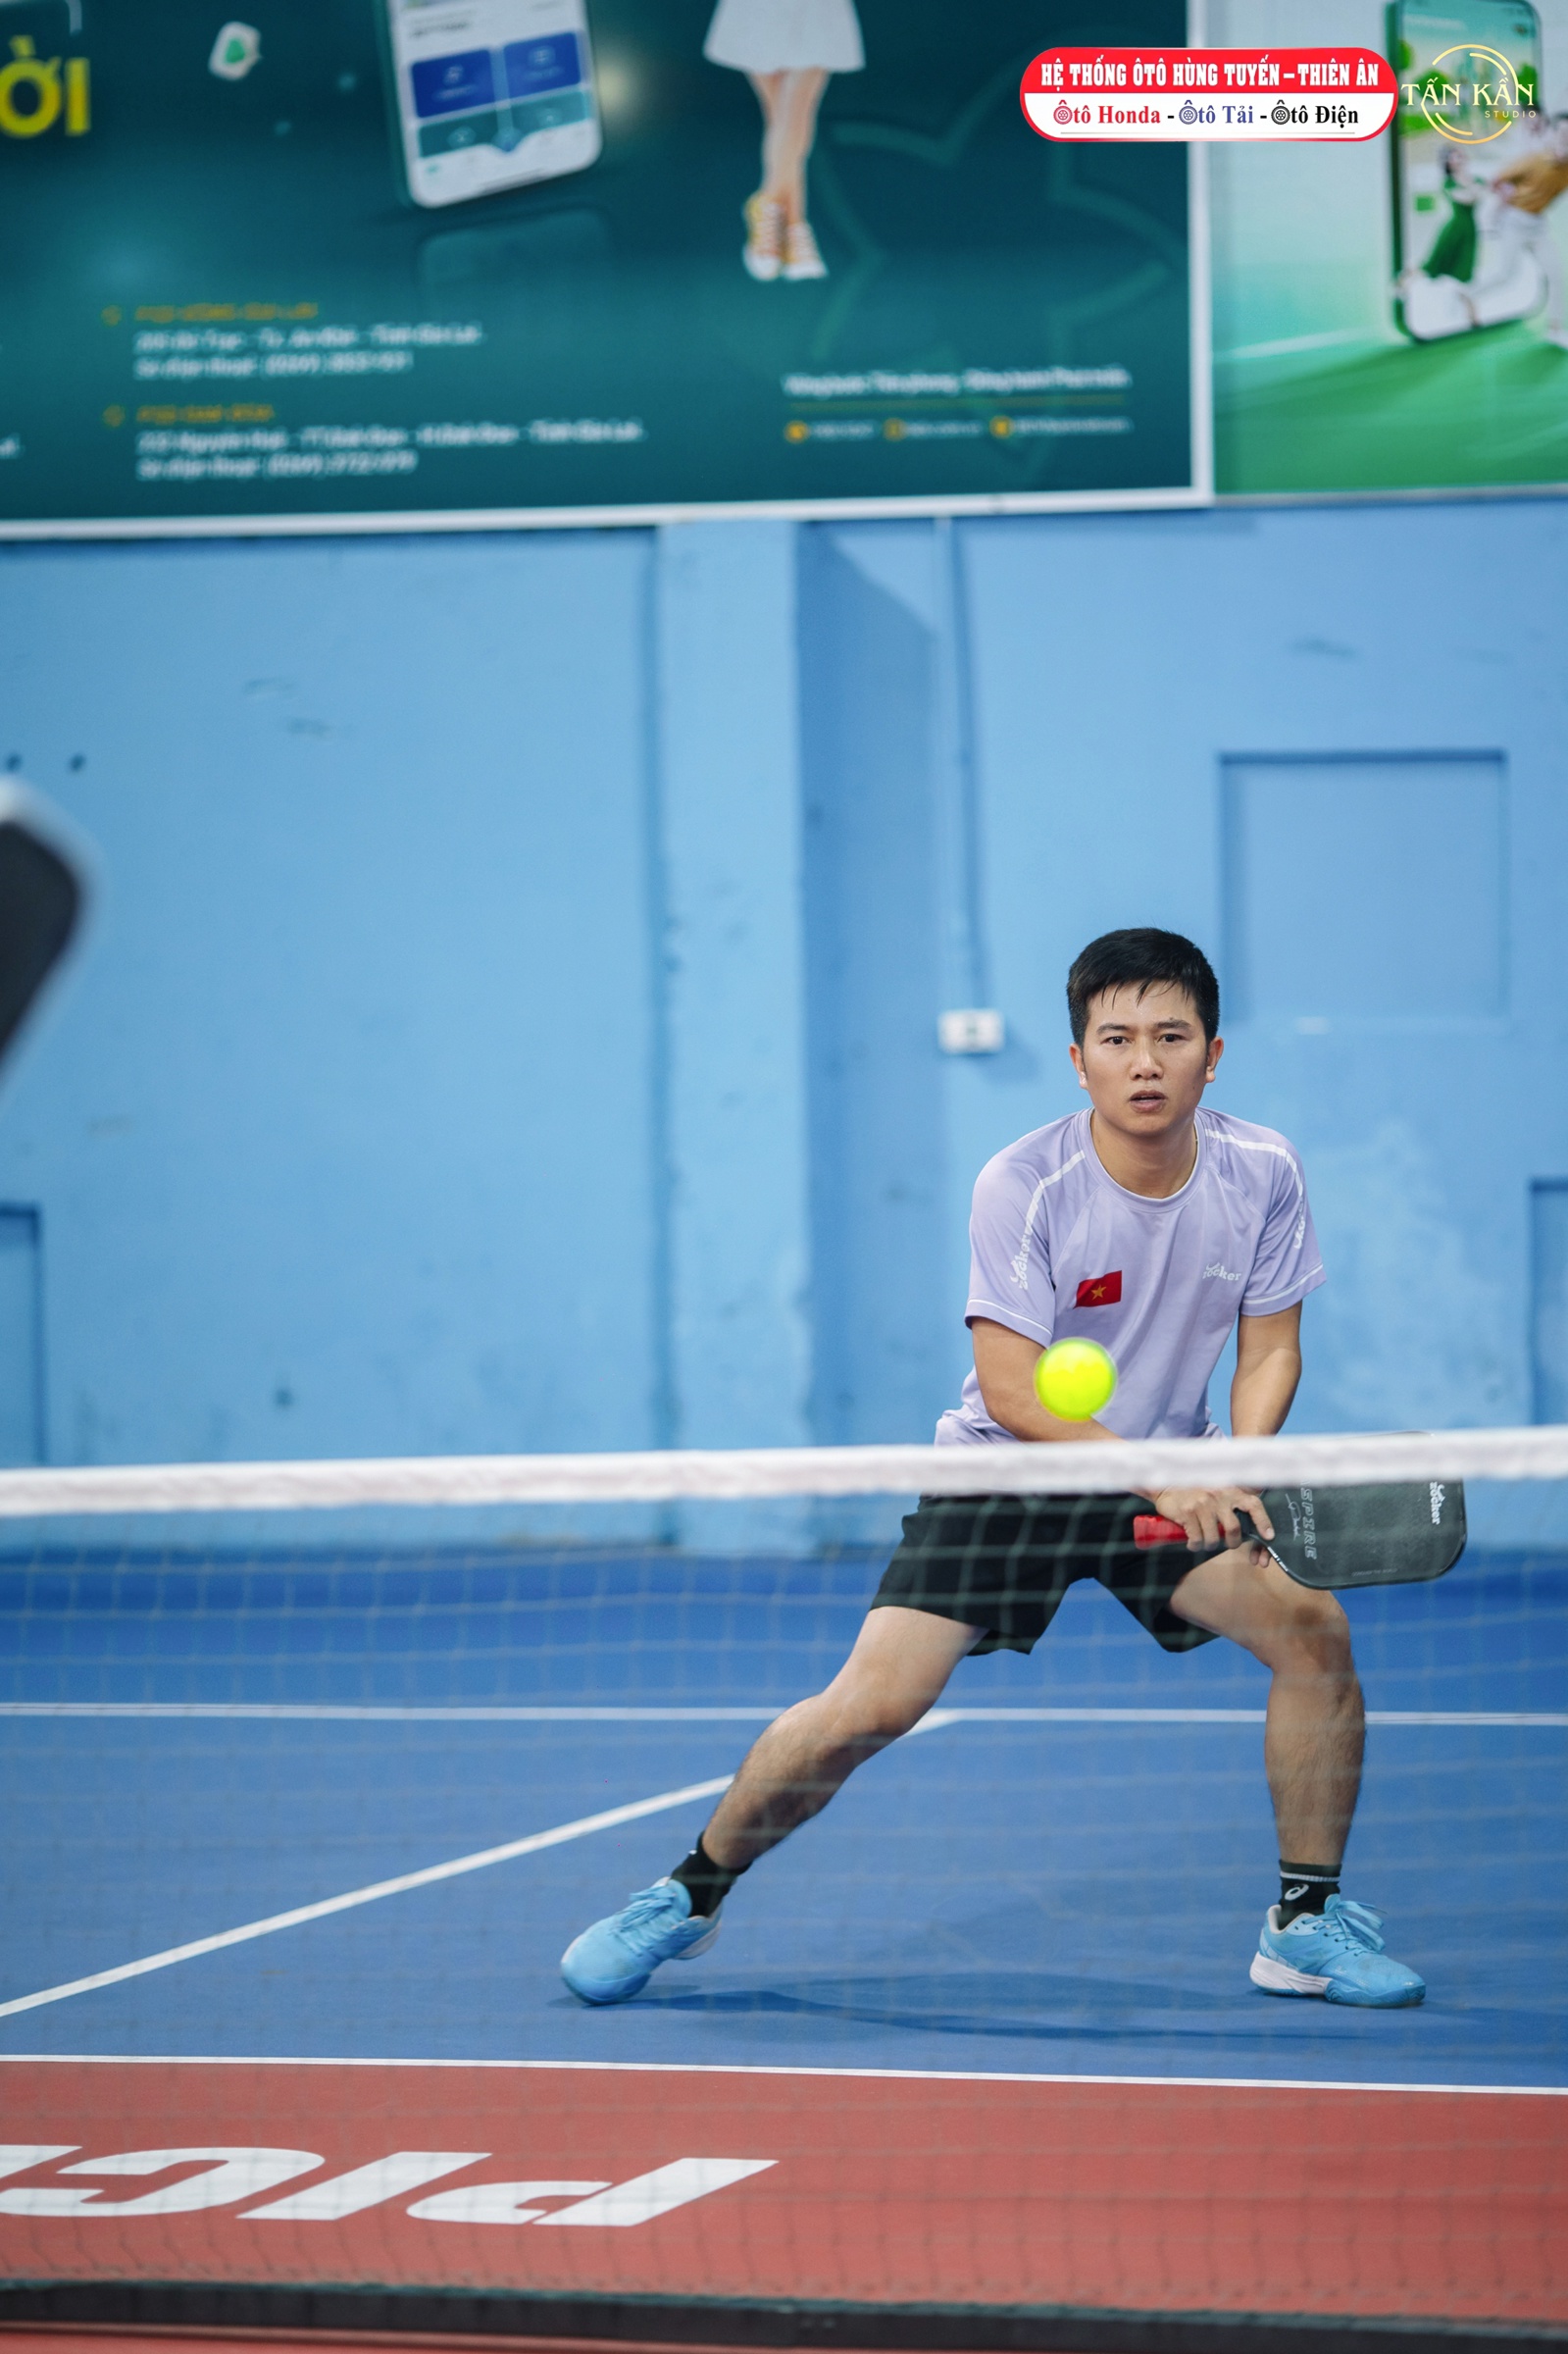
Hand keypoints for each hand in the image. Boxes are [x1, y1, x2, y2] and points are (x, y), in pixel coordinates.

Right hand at [1152, 1485, 1272, 1551]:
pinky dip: (1195, 1545)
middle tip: (1228, 1543)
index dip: (1263, 1522)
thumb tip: (1245, 1523)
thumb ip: (1231, 1501)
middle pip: (1234, 1528)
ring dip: (1210, 1544)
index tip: (1269, 1536)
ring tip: (1205, 1541)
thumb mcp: (1217, 1488)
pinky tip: (1192, 1542)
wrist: (1167, 1482)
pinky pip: (1197, 1539)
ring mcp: (1203, 1504)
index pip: (1253, 1505)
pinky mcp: (1188, 1512)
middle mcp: (1219, 1496)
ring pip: (1214, 1537)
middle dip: (1233, 1542)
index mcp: (1230, 1490)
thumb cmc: (1195, 1489)